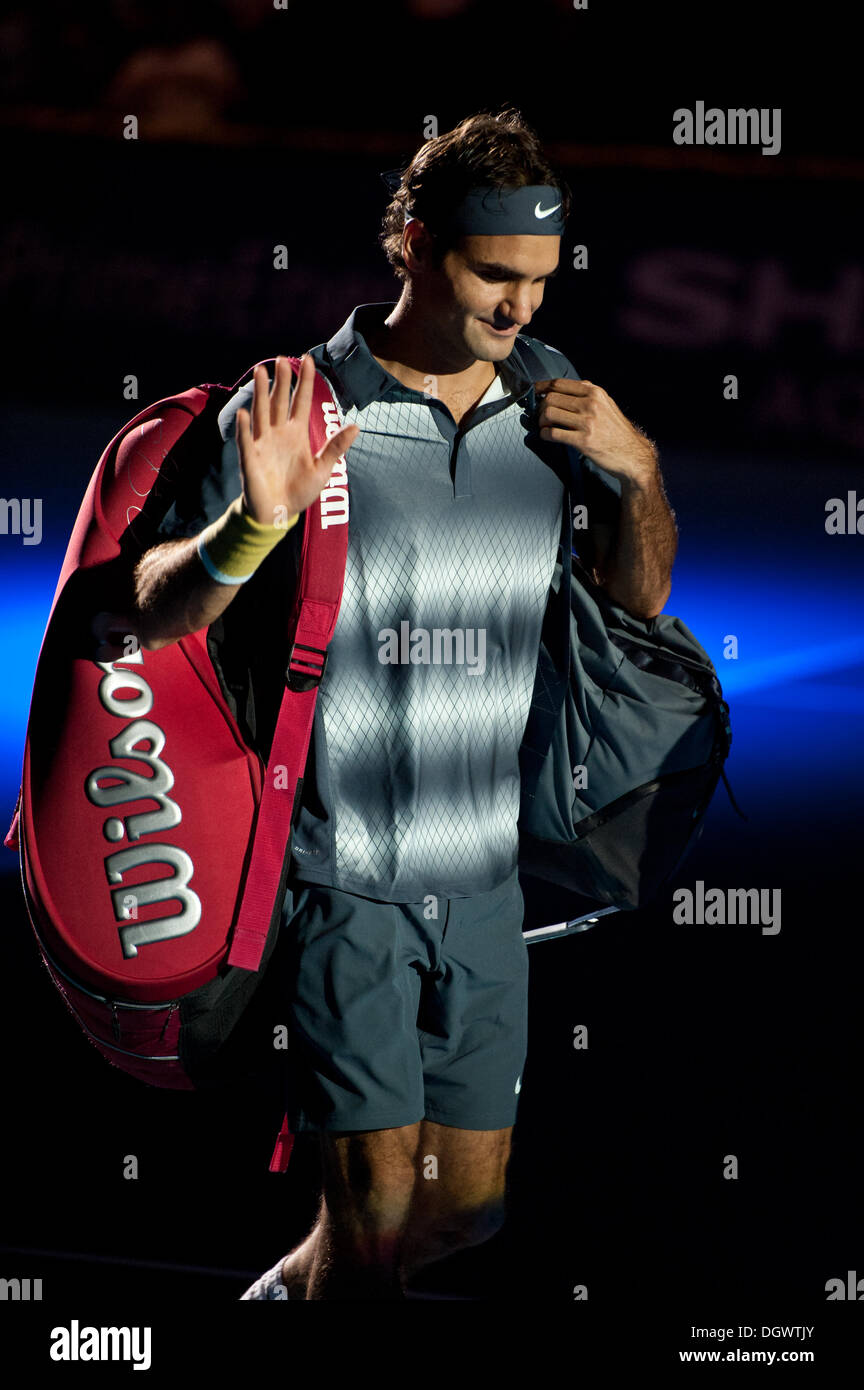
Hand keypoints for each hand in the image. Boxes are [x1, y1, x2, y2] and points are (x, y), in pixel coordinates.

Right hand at [236, 354, 359, 523]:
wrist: (279, 514)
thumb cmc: (299, 491)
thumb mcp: (322, 469)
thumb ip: (335, 447)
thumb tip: (356, 426)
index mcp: (297, 434)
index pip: (301, 401)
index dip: (304, 381)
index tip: (307, 359)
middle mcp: (278, 433)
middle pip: (279, 401)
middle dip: (281, 381)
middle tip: (281, 359)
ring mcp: (262, 444)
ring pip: (261, 413)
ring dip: (261, 394)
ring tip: (261, 372)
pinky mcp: (250, 459)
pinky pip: (245, 441)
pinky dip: (243, 428)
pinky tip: (243, 413)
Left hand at [534, 378, 656, 486]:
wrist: (632, 454)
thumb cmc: (617, 431)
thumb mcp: (606, 404)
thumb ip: (587, 395)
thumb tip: (562, 391)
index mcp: (595, 392)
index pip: (560, 383)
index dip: (542, 387)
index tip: (535, 391)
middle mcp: (591, 404)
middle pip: (551, 398)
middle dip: (540, 406)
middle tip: (540, 414)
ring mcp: (587, 422)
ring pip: (549, 413)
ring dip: (541, 421)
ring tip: (544, 426)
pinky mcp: (583, 440)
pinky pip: (553, 433)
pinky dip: (544, 434)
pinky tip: (547, 436)